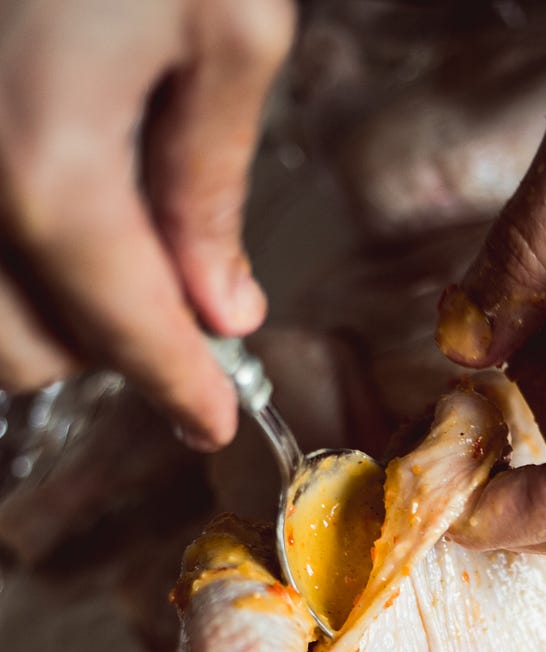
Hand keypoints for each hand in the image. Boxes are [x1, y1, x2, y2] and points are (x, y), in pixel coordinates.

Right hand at [0, 0, 293, 447]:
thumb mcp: (226, 32)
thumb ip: (208, 191)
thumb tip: (217, 308)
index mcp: (48, 172)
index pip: (128, 338)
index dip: (185, 391)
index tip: (214, 420)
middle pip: (24, 353)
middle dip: (106, 351)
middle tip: (176, 303)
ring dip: (41, 314)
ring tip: (111, 246)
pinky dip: (7, 259)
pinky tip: (55, 207)